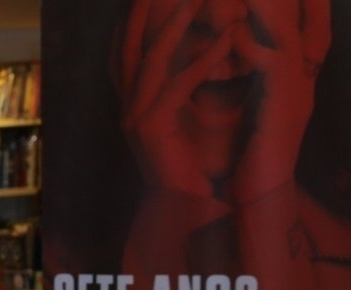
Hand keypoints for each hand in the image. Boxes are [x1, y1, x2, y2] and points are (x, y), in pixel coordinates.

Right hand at [116, 0, 235, 199]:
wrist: (187, 209)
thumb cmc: (193, 165)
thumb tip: (196, 54)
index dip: (134, 21)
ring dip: (174, 24)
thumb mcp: (185, 120)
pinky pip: (177, 85)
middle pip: (128, 47)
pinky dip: (201, 60)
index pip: (126, 53)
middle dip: (142, 11)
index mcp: (132, 105)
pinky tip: (224, 40)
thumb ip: (181, 89)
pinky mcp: (151, 129)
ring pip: (150, 59)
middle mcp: (126, 108)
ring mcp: (134, 118)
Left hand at [228, 0, 327, 204]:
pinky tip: (234, 31)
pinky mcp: (282, 108)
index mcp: (297, 76)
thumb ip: (256, 73)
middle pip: (309, 18)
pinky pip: (270, 68)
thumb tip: (240, 41)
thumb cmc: (251, 153)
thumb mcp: (257, 105)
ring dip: (270, 7)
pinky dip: (251, 47)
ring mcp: (298, 91)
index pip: (311, 23)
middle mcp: (304, 77)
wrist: (258, 196)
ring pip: (290, 35)